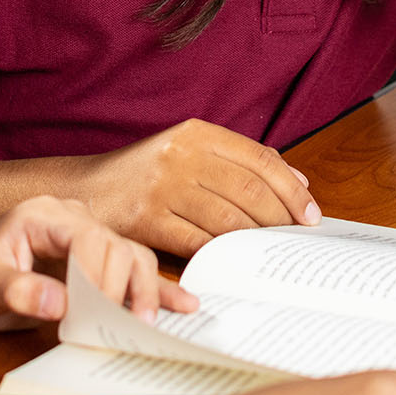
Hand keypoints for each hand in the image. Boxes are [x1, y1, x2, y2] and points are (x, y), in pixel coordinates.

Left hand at [0, 194, 193, 330]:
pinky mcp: (97, 264)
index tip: (92, 311)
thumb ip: (17, 290)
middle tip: (118, 327)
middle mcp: (74, 221)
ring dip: (144, 291)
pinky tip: (182, 304)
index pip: (88, 237)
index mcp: (45, 215)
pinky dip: (156, 289)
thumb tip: (59, 302)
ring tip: (146, 323)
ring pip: (134, 257)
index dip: (97, 275)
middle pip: (118, 246)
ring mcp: (88, 241)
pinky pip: (133, 271)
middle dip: (123, 288)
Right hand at [86, 117, 320, 257]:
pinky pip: (198, 242)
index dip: (292, 189)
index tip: (311, 214)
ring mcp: (162, 187)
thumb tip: (298, 181)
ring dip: (257, 239)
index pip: (260, 159)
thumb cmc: (145, 175)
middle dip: (281, 218)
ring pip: (228, 218)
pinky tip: (236, 262)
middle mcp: (181, 155)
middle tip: (297, 239)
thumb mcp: (189, 152)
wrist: (84, 192)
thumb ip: (240, 160)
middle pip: (250, 190)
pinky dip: (222, 254)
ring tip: (272, 251)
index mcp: (196, 133)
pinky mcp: (146, 220)